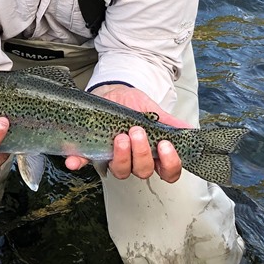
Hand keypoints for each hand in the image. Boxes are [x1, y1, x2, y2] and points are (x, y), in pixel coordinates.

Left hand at [64, 85, 189, 183]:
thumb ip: (168, 122)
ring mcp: (113, 158)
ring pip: (120, 171)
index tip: (166, 147)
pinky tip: (74, 160)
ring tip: (120, 137)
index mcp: (153, 153)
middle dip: (141, 153)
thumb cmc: (133, 104)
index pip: (167, 172)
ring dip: (121, 156)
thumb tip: (189, 130)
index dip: (169, 165)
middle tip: (137, 132)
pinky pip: (84, 163)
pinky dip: (79, 162)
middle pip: (143, 171)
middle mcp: (134, 160)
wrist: (111, 92)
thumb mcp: (152, 109)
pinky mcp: (92, 152)